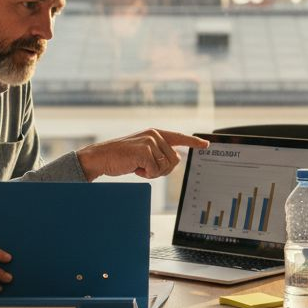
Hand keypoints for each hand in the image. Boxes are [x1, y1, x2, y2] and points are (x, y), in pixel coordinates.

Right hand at [76, 129, 209, 180]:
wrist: (101, 157)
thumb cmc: (121, 157)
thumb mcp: (142, 152)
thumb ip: (158, 152)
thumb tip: (175, 159)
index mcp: (155, 133)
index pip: (179, 137)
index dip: (194, 142)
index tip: (206, 144)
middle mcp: (155, 134)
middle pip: (175, 160)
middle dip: (162, 170)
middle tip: (144, 167)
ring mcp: (150, 141)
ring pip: (166, 167)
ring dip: (152, 172)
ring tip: (138, 165)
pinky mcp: (145, 151)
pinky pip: (155, 171)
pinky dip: (145, 174)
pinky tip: (134, 167)